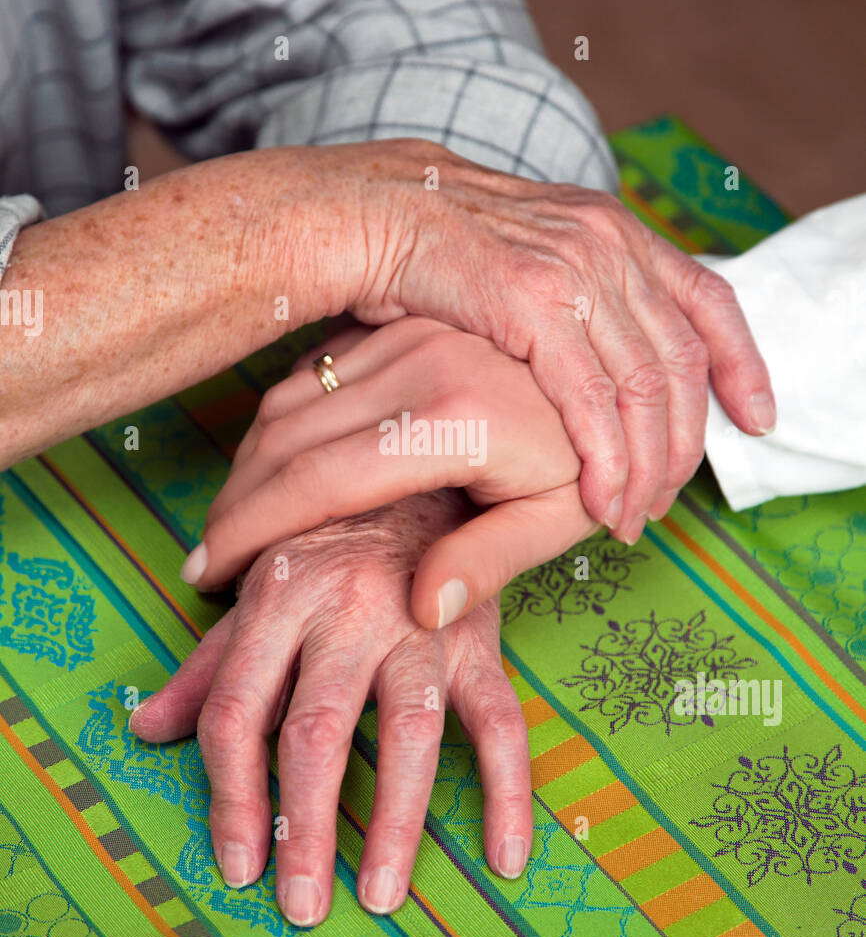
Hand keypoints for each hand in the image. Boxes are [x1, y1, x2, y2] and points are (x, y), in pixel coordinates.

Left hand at [131, 491, 531, 925]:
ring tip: (381, 894)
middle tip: (300, 906)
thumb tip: (144, 728)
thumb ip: (207, 665)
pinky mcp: (479, 639)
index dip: (231, 797)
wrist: (421, 472)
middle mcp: (347, 610)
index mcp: (279, 597)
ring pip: (409, 732)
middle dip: (304, 825)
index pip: (238, 711)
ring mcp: (421, 625)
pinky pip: (502, 721)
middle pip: (317, 729)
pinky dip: (508, 790)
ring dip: (395, 821)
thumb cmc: (329, 544)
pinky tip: (505, 855)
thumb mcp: (260, 591)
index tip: (238, 865)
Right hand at [186, 317, 601, 626]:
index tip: (210, 571)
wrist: (622, 361)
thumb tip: (417, 613)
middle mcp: (419, 361)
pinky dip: (283, 422)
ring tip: (233, 520)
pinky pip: (316, 372)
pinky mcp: (404, 323)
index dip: (251, 529)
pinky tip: (274, 467)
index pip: (316, 479)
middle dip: (236, 501)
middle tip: (207, 555)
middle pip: (287, 436)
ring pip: (292, 398)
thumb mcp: (561, 517)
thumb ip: (488, 563)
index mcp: (452, 417)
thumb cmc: (596, 453)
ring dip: (252, 461)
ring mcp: (407, 333)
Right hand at [291, 139, 774, 530]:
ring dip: (649, 465)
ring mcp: (575, 269)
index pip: (708, 297)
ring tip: (634, 514)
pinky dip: (607, 462)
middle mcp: (608, 243)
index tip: (755, 415)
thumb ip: (575, 298)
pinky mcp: (533, 303)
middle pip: (683, 359)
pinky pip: (594, 402)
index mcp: (614, 230)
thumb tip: (605, 352)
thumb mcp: (527, 259)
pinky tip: (602, 500)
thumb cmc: (434, 251)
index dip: (742, 361)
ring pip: (647, 388)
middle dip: (686, 441)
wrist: (366, 211)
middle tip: (670, 496)